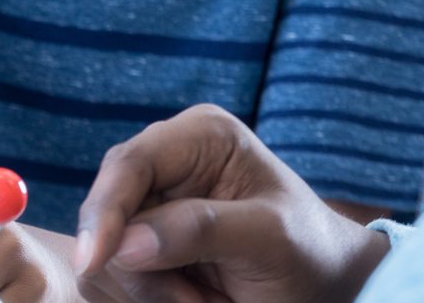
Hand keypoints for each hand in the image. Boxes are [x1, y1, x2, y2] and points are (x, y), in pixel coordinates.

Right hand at [74, 105, 388, 302]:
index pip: (129, 165)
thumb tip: (126, 244)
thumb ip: (201, 230)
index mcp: (199, 136)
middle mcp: (166, 164)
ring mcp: (152, 205)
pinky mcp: (144, 244)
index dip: (105, 212)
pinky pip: (114, 279)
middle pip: (109, 213)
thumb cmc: (311, 253)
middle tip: (198, 300)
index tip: (94, 261)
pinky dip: (148, 300)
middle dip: (143, 267)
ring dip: (150, 291)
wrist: (328, 288)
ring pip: (107, 253)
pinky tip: (193, 299)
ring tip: (207, 299)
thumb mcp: (269, 238)